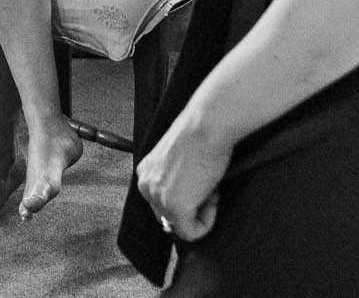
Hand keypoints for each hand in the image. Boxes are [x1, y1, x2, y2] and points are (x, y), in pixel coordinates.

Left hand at [136, 114, 230, 242]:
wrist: (206, 125)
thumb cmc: (199, 135)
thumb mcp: (178, 161)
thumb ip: (174, 181)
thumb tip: (185, 205)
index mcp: (145, 173)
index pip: (162, 203)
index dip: (188, 198)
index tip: (200, 182)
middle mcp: (146, 186)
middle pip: (170, 217)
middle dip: (193, 207)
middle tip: (207, 185)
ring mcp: (159, 198)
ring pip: (182, 226)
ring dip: (201, 212)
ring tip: (209, 186)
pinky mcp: (176, 208)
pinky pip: (192, 233)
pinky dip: (207, 223)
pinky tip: (212, 197)